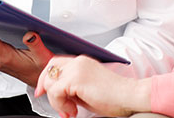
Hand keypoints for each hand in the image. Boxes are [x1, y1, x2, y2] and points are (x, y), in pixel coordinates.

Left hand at [35, 56, 151, 117]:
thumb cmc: (115, 97)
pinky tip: (73, 110)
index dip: (46, 78)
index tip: (43, 91)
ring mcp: (77, 68)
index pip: (56, 63)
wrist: (130, 96)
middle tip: (55, 105)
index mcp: (82, 62)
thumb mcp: (88, 90)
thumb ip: (73, 89)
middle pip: (49, 69)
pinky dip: (60, 104)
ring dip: (56, 100)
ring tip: (70, 110)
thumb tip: (59, 95)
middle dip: (45, 87)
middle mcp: (78, 62)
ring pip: (50, 81)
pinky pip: (56, 91)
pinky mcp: (76, 78)